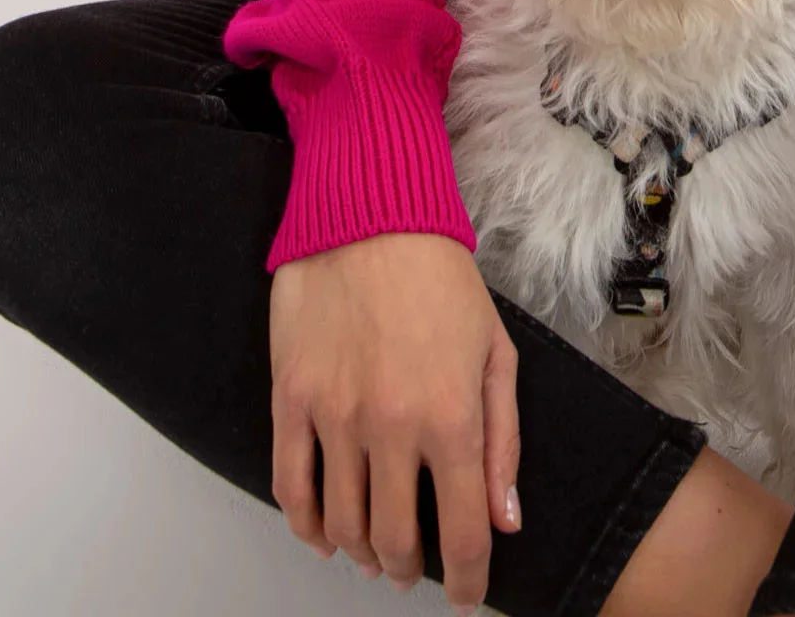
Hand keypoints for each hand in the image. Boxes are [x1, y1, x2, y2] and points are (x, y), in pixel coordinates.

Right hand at [269, 230, 521, 613]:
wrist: (370, 215)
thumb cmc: (440, 279)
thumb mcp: (496, 352)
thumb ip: (502, 442)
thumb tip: (504, 520)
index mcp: (451, 417)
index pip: (460, 532)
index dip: (465, 578)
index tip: (464, 593)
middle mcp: (391, 426)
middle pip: (393, 541)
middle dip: (409, 569)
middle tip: (415, 569)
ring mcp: (334, 415)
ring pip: (340, 525)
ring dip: (360, 553)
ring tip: (375, 552)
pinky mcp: (291, 398)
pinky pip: (290, 486)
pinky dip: (305, 525)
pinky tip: (323, 532)